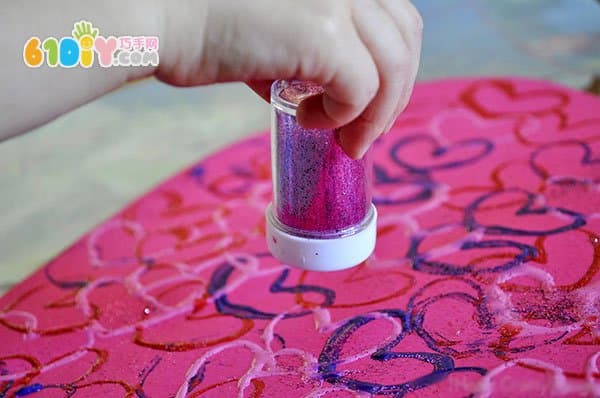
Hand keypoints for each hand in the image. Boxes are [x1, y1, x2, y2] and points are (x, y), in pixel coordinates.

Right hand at [157, 0, 422, 158]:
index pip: (394, 12)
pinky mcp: (324, 31)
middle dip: (395, 93)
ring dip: (377, 114)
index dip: (394, 61)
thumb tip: (318, 87)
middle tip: (363, 129)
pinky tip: (311, 123)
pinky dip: (345, 117)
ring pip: (393, 68)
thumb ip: (306, 44)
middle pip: (405, 38)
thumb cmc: (198, 19)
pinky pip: (361, 90)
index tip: (372, 101)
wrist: (156, 14)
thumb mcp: (272, 23)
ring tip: (345, 139)